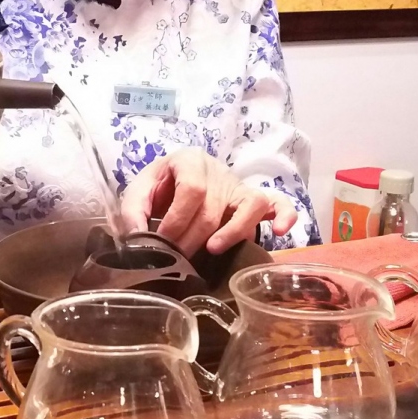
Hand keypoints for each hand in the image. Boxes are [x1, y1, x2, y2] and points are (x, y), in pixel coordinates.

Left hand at [120, 148, 297, 256]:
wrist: (175, 178)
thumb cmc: (159, 186)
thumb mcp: (139, 192)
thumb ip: (133, 213)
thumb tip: (137, 241)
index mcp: (188, 160)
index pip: (192, 190)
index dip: (177, 221)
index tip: (161, 242)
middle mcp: (218, 169)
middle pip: (214, 208)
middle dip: (193, 239)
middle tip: (177, 258)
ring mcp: (239, 185)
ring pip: (249, 206)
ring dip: (232, 232)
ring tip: (213, 250)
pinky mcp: (253, 200)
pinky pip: (277, 204)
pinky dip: (284, 216)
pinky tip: (281, 232)